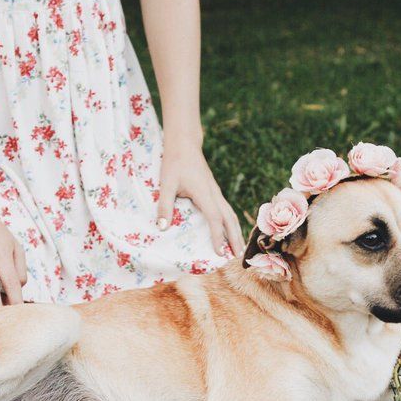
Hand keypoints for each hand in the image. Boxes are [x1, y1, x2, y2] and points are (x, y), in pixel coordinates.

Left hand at [156, 140, 243, 257]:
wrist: (184, 144)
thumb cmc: (174, 162)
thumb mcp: (166, 183)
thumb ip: (164, 205)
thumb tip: (162, 227)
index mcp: (205, 193)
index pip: (215, 218)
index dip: (217, 236)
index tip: (218, 252)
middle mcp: (214, 194)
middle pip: (229, 219)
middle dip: (235, 238)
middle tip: (238, 256)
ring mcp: (216, 192)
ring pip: (230, 215)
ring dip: (236, 232)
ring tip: (238, 249)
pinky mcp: (214, 191)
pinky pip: (226, 210)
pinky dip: (231, 223)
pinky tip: (230, 232)